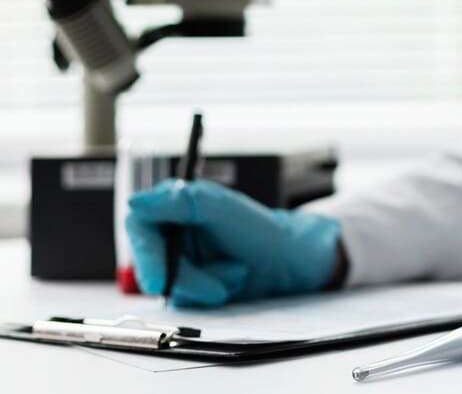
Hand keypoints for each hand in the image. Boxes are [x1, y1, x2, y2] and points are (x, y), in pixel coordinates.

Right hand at [125, 179, 341, 306]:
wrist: (286, 260)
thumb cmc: (258, 229)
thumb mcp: (221, 208)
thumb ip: (181, 201)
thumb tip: (136, 201)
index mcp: (173, 204)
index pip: (138, 225)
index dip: (146, 255)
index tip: (159, 282)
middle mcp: (169, 231)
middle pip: (152, 263)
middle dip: (190, 279)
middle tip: (218, 290)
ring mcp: (176, 259)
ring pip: (169, 285)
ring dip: (207, 284)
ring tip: (237, 271)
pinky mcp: (186, 284)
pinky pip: (184, 299)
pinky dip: (209, 293)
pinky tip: (232, 280)